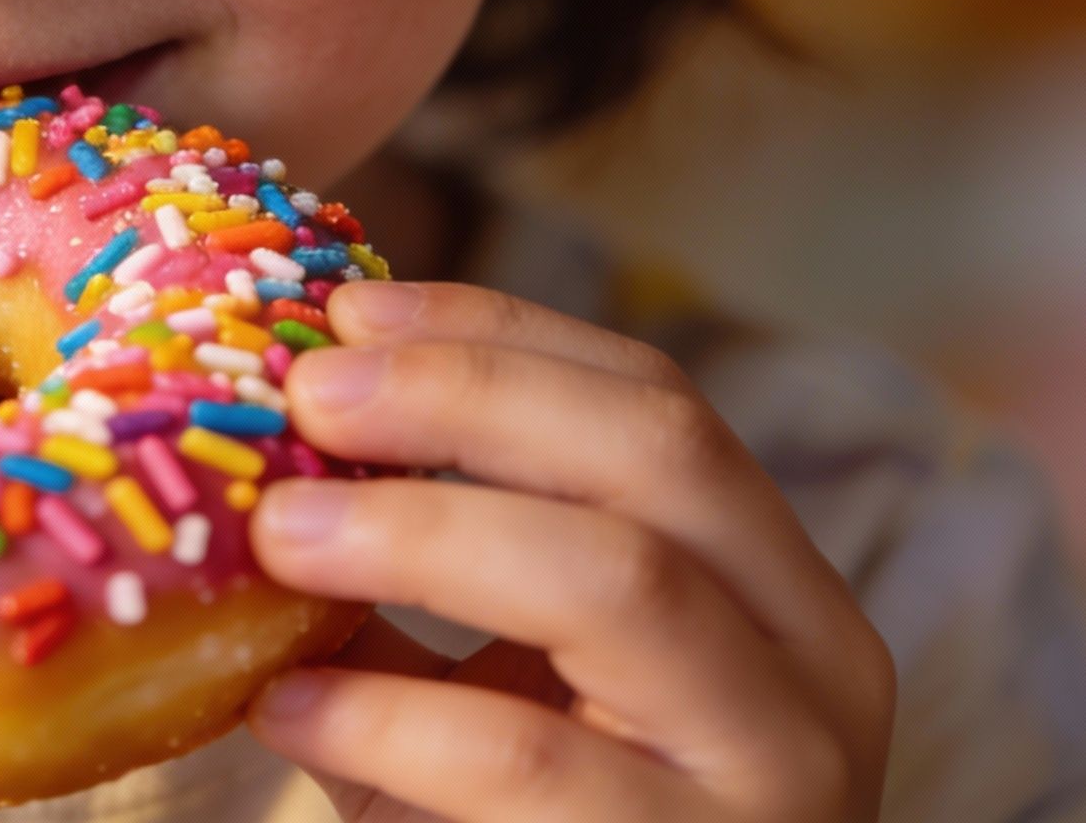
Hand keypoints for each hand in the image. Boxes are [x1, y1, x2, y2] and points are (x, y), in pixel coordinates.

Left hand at [245, 282, 894, 821]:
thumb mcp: (511, 688)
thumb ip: (438, 570)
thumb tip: (271, 435)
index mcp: (772, 591)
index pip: (657, 403)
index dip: (497, 334)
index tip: (345, 311)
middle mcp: (814, 670)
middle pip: (662, 456)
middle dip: (469, 397)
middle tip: (308, 394)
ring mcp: (777, 781)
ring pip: (622, 584)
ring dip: (424, 533)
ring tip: (277, 536)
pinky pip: (537, 770)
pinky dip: (392, 717)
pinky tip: (286, 709)